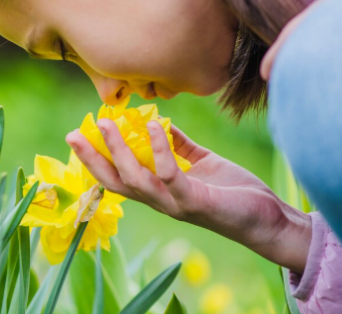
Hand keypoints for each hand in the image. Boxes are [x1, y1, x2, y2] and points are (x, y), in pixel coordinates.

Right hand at [66, 120, 310, 272]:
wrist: (269, 219)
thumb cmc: (234, 192)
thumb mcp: (201, 163)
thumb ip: (179, 146)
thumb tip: (160, 122)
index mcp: (158, 192)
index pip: (117, 177)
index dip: (95, 159)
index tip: (78, 135)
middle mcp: (160, 201)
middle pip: (115, 181)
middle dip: (91, 159)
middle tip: (73, 133)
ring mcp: (175, 203)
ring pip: (136, 178)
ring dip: (118, 151)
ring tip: (106, 124)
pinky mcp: (195, 201)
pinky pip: (171, 173)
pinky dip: (160, 149)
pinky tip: (156, 124)